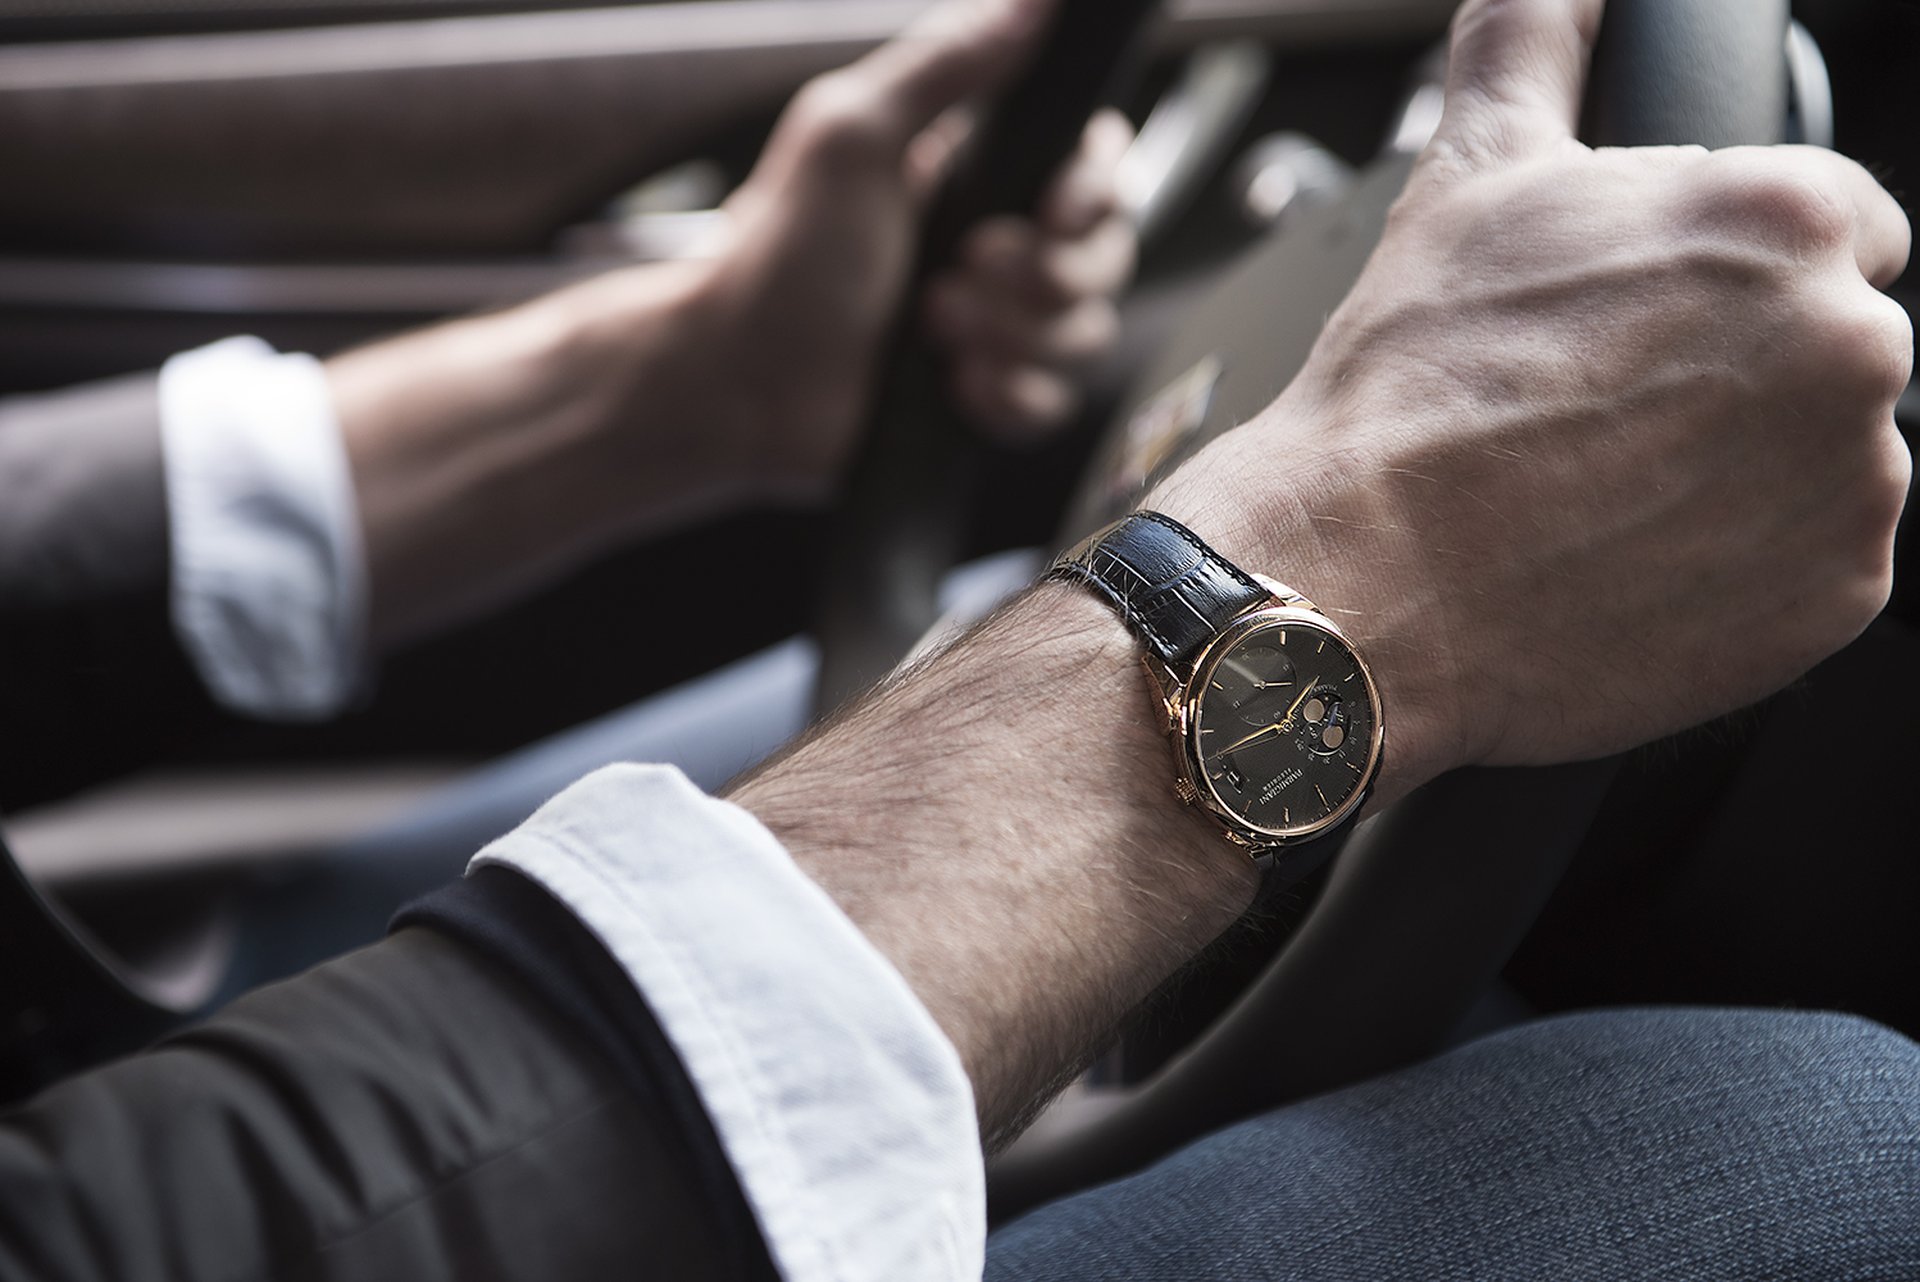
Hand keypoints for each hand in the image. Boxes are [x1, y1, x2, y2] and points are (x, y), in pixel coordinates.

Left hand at [694, 0, 1137, 499]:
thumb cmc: (780, 253)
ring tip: (934, 327)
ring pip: (1085, 335)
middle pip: (1107, 258)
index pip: (1098, 172)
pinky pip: (1050, 406)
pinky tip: (954, 386)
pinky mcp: (987, 401)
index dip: (1095, 194)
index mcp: (977, 178)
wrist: (738, 379)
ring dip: (1012, 335)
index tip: (1056, 208)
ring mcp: (998, 330)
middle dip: (1046, 273)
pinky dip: (1007, 398)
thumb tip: (1032, 4)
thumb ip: (944, 63)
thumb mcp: (851, 136)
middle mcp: (1000, 250)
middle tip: (965, 268)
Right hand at [1153, 0, 1911, 796]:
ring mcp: (1853, 483)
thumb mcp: (1471, 174)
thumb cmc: (1412, 390)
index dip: (1729, 277)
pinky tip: (1637, 553)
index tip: (1653, 329)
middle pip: (1829, 345)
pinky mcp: (1832, 599)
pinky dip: (1745, 566)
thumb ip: (1531, 45)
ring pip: (1828, 458)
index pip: (1835, 225)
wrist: (1364, 580)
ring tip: (1615, 489)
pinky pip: (1813, 566)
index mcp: (1784, 216)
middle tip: (1611, 414)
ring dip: (1747, 470)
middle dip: (1741, 374)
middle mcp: (1850, 343)